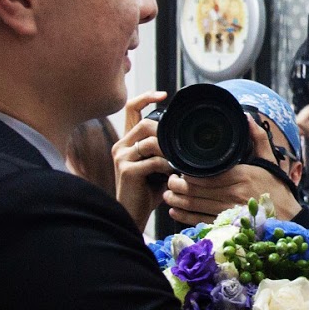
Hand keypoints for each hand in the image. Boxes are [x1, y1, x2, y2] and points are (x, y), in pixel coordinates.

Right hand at [111, 91, 168, 231]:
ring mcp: (122, 157)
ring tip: (177, 163)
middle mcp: (121, 145)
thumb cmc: (148, 191)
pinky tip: (172, 174)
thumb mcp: (158, 165)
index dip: (146, 97)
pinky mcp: (127, 170)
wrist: (133, 214)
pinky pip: (154, 161)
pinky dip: (167, 166)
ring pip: (151, 141)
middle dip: (166, 133)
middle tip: (179, 148)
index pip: (131, 108)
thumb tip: (187, 137)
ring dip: (169, 151)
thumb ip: (165, 149)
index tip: (164, 95)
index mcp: (127, 141)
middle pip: (145, 123)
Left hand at [164, 116, 299, 223]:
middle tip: (169, 181)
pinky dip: (185, 217)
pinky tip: (175, 212)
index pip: (207, 174)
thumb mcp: (270, 161)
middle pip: (197, 189)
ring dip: (178, 201)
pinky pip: (201, 221)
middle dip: (178, 186)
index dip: (189, 173)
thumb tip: (246, 116)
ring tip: (168, 195)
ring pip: (196, 205)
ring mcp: (229, 211)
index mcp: (242, 175)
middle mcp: (234, 194)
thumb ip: (258, 138)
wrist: (288, 218)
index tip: (180, 169)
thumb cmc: (277, 190)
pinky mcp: (227, 225)